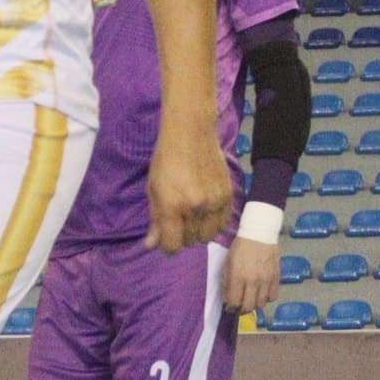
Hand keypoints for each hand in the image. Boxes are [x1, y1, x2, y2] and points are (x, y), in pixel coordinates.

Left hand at [144, 123, 233, 254]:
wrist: (191, 133)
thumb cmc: (166, 160)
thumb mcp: (153, 189)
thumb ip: (155, 219)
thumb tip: (151, 246)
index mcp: (172, 205)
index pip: (172, 245)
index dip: (167, 246)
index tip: (166, 237)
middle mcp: (195, 207)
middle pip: (191, 241)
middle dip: (182, 235)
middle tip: (179, 218)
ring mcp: (214, 201)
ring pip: (208, 236)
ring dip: (199, 231)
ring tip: (193, 215)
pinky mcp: (228, 195)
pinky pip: (223, 223)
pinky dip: (214, 222)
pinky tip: (206, 210)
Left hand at [222, 230, 283, 317]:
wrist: (259, 232)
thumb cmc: (241, 246)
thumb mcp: (228, 262)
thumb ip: (227, 281)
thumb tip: (228, 297)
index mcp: (237, 276)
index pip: (234, 302)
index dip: (230, 308)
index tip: (230, 307)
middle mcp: (252, 281)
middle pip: (248, 307)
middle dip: (241, 310)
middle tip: (239, 306)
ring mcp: (266, 280)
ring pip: (261, 304)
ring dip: (255, 304)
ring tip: (251, 299)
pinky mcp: (276, 277)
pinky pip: (273, 296)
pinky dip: (267, 298)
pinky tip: (262, 293)